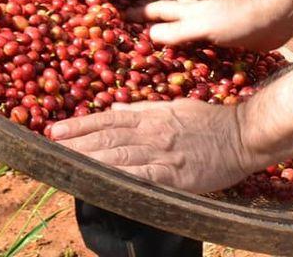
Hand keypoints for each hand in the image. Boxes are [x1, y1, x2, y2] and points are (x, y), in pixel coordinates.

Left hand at [47, 100, 257, 192]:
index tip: (56, 130)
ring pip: (119, 156)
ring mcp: (163, 154)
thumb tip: (116, 107)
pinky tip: (101, 184)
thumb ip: (144, 110)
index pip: (109, 119)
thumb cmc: (210, 122)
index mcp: (152, 115)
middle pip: (108, 137)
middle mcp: (153, 132)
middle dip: (77, 142)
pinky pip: (142, 178)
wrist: (242, 135)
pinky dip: (119, 180)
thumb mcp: (174, 108)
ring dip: (90, 160)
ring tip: (65, 164)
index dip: (81, 125)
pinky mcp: (175, 175)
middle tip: (50, 146)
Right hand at [132, 0, 292, 51]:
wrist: (274, 18)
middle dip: (152, 15)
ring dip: (172, 26)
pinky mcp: (228, 36)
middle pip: (171, 12)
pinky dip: (192, 40)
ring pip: (187, 23)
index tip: (120, 14)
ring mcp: (214, 24)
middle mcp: (200, 15)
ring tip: (160, 33)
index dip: (140, 12)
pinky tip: (194, 50)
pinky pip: (203, 37)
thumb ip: (178, 31)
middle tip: (135, 21)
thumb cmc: (239, 21)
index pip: (159, 10)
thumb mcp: (204, 27)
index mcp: (191, 12)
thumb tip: (149, 34)